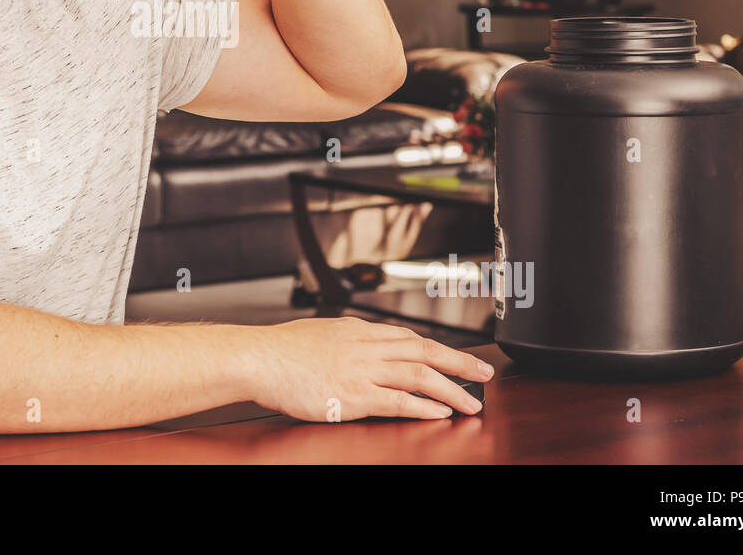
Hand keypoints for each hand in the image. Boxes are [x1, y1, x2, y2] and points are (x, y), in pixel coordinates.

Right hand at [250, 316, 492, 421]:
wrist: (258, 358)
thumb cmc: (279, 350)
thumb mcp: (318, 334)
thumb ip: (343, 341)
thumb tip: (356, 349)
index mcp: (357, 330)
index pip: (408, 337)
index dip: (438, 348)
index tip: (457, 358)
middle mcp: (366, 345)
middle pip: (424, 350)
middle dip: (459, 363)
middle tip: (484, 374)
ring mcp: (362, 370)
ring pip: (419, 375)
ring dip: (451, 388)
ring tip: (472, 401)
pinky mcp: (354, 395)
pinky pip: (398, 400)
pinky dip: (423, 406)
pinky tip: (441, 412)